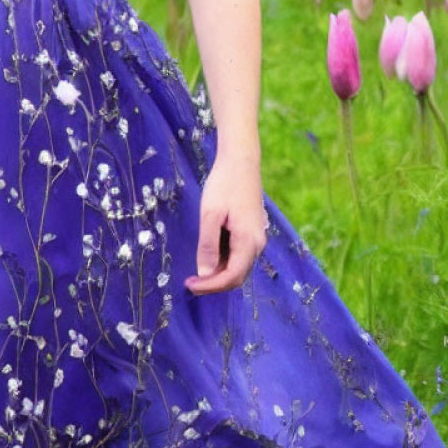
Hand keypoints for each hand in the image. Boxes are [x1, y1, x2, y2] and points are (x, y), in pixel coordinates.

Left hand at [184, 152, 268, 294]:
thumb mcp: (210, 214)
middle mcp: (257, 244)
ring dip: (218, 274)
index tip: (189, 285)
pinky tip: (207, 256)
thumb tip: (204, 272)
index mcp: (249, 242)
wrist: (241, 162)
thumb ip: (207, 245)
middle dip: (214, 284)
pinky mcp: (251, 232)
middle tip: (190, 282)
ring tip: (195, 272)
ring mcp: (256, 238)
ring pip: (238, 267)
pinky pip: (239, 256)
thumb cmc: (224, 185)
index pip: (231, 277)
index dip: (210, 286)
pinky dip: (223, 262)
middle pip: (237, 277)